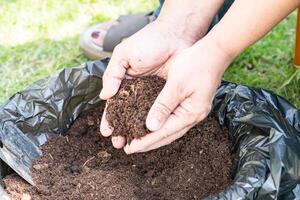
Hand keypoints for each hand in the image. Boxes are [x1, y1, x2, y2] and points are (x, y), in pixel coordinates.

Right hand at [100, 20, 191, 147]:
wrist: (176, 35)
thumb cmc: (148, 42)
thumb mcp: (124, 55)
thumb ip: (112, 74)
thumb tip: (104, 96)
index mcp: (123, 81)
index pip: (113, 104)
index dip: (109, 118)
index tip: (106, 132)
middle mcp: (136, 90)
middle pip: (126, 114)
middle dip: (122, 129)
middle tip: (119, 144)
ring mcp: (151, 94)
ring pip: (142, 117)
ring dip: (137, 130)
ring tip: (133, 145)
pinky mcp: (166, 95)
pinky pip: (159, 112)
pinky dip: (154, 123)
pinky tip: (151, 134)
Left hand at [124, 39, 232, 153]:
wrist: (213, 53)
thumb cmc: (196, 65)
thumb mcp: (176, 85)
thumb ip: (163, 106)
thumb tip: (151, 126)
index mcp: (190, 113)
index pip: (164, 133)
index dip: (146, 141)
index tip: (130, 148)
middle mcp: (193, 116)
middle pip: (168, 135)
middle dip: (148, 143)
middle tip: (130, 149)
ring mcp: (193, 111)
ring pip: (170, 130)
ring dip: (154, 136)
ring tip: (139, 141)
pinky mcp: (191, 105)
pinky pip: (173, 121)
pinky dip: (161, 126)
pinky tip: (153, 126)